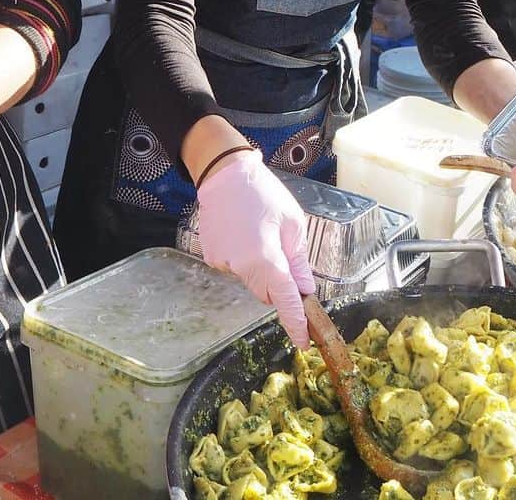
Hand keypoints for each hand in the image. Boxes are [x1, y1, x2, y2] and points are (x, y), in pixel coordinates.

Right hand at [197, 151, 315, 347]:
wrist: (224, 174)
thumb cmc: (263, 193)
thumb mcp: (292, 223)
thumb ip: (298, 261)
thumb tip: (304, 290)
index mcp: (266, 258)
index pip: (284, 300)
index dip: (295, 322)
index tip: (303, 341)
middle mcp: (241, 267)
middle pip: (267, 292)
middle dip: (280, 286)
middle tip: (286, 259)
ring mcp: (222, 264)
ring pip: (251, 281)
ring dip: (262, 270)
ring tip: (261, 234)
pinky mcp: (211, 257)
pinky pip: (236, 268)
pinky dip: (245, 259)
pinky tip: (244, 233)